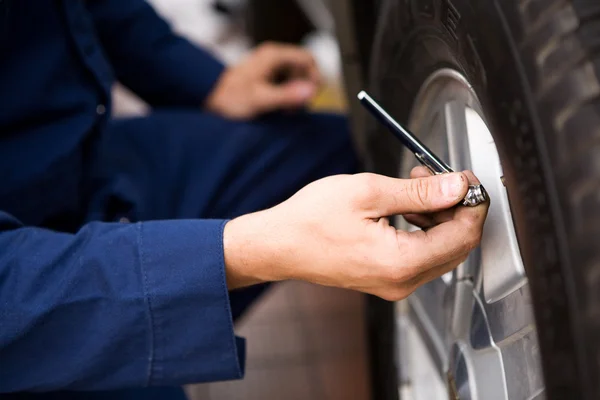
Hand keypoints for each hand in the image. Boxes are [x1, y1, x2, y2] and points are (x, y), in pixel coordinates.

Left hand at [205, 42, 320, 119]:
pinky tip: (280, 108)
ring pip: (297, 78)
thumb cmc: (230, 98)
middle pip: (304, 69)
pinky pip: (287, 83)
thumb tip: (311, 92)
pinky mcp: (268, 76)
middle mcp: (274, 57)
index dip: (315, 78)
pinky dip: (288, 96)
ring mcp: (271, 66)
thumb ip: (287, 95)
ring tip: (286, 111)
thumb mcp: (261, 99)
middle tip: (295, 109)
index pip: (308, 59)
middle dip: (304, 89)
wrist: (210, 99)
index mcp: (274, 56)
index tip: (310, 97)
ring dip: (297, 95)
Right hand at [223, 169, 489, 300]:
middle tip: (435, 176)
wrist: (279, 245)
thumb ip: (420, 192)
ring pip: (440, 249)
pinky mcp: (385, 278)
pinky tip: (403, 206)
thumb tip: (457, 186)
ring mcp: (393, 284)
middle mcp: (401, 281)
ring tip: (413, 185)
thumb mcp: (368, 192)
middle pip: (456, 245)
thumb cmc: (310, 220)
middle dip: (454, 207)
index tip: (465, 178)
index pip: (462, 235)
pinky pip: (420, 254)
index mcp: (401, 262)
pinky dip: (421, 227)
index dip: (472, 203)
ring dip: (437, 215)